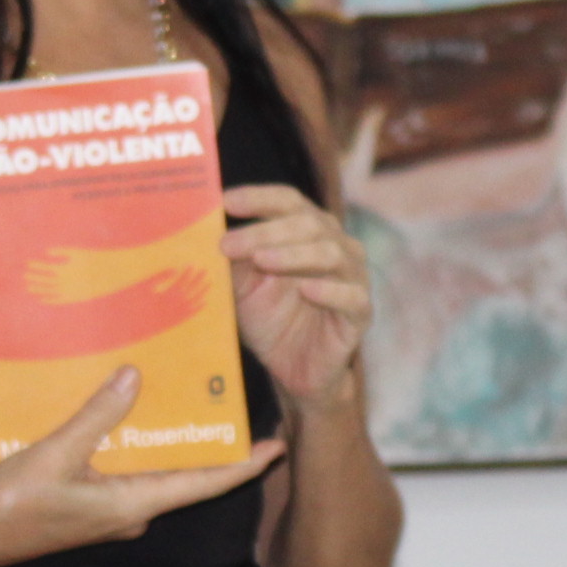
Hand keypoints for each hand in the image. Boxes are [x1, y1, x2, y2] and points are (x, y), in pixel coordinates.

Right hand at [0, 368, 281, 566]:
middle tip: (236, 407)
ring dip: (175, 443)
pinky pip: (129, 472)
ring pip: (157, 473)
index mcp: (133, 505)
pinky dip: (140, 447)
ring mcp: (113, 511)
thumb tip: (133, 377)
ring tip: (194, 403)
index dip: (243, 466)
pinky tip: (134, 417)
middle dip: (213, 446)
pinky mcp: (94, 505)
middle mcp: (132, 512)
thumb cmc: (11, 505)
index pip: (204, 484)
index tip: (277, 446)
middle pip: (187, 477)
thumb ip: (96, 417)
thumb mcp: (54, 455)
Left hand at [223, 181, 371, 417]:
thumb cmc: (271, 319)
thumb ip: (234, 259)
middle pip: (308, 224)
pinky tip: (306, 290)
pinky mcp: (361, 313)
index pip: (288, 201)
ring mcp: (353, 277)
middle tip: (229, 244)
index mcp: (309, 230)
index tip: (225, 202)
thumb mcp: (243, 286)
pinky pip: (352, 296)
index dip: (258, 198)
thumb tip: (205, 230)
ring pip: (331, 254)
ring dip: (293, 255)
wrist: (293, 368)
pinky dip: (329, 291)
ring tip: (261, 261)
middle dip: (265, 232)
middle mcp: (337, 245)